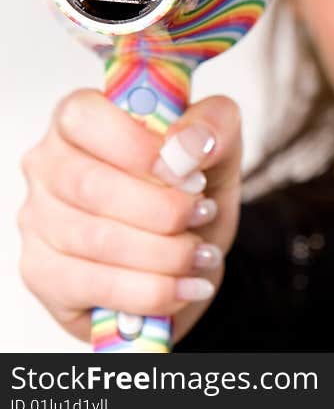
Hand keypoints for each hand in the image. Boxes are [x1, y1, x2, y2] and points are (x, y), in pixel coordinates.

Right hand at [17, 90, 242, 343]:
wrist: (192, 253)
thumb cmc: (193, 190)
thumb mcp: (219, 148)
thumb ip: (213, 125)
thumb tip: (187, 143)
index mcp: (81, 120)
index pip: (86, 118)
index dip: (141, 149)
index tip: (190, 173)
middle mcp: (48, 166)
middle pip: (92, 186)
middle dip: (164, 208)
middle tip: (204, 214)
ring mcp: (39, 221)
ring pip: (98, 240)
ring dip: (167, 252)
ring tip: (202, 253)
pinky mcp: (44, 274)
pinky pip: (98, 286)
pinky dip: (154, 290)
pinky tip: (186, 286)